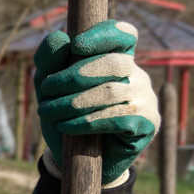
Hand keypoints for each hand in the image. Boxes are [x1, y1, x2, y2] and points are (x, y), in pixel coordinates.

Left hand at [35, 19, 160, 186]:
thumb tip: (59, 36)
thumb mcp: (48, 87)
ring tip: (49, 111)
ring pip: (113, 92)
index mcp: (117, 59)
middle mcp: (137, 76)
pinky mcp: (147, 124)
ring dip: (74, 102)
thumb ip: (49, 61)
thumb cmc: (64, 114)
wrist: (74, 159)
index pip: (123, 35)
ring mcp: (146, 100)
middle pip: (114, 63)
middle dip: (75, 75)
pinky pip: (120, 118)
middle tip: (46, 90)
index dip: (104, 34)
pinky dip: (87, 122)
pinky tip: (67, 127)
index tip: (76, 45)